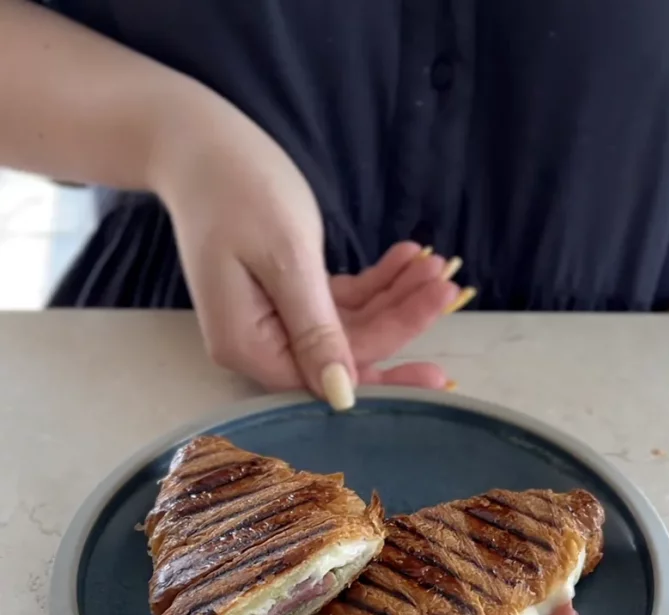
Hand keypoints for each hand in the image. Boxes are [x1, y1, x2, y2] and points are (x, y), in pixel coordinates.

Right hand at [153, 90, 463, 405]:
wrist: (196, 141)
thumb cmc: (235, 187)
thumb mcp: (284, 256)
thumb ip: (315, 328)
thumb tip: (341, 395)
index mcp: (249, 346)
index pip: (328, 378)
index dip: (385, 372)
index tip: (439, 371)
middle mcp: (259, 343)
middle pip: (345, 355)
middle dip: (399, 324)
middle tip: (449, 293)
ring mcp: (273, 320)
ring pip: (349, 326)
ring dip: (394, 297)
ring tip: (435, 265)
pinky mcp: (287, 294)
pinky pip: (339, 302)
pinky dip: (374, 281)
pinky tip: (407, 255)